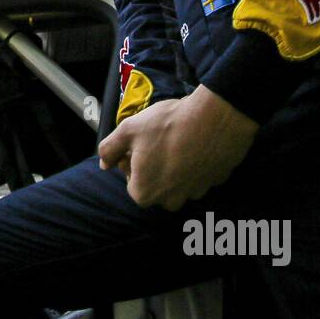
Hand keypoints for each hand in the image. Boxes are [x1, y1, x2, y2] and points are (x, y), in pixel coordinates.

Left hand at [98, 85, 257, 209]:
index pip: (132, 181)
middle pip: (156, 185)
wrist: (214, 118)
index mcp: (145, 193)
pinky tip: (196, 142)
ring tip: (177, 140)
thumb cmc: (166, 125)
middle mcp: (171, 200)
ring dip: (176, 165)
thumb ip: (109, 149)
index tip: (139, 143)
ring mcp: (196, 192)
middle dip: (154, 166)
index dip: (132, 161)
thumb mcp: (128, 130)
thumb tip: (104, 163)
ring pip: (179, 181)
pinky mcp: (216, 181)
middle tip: (158, 140)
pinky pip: (200, 174)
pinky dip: (196, 161)